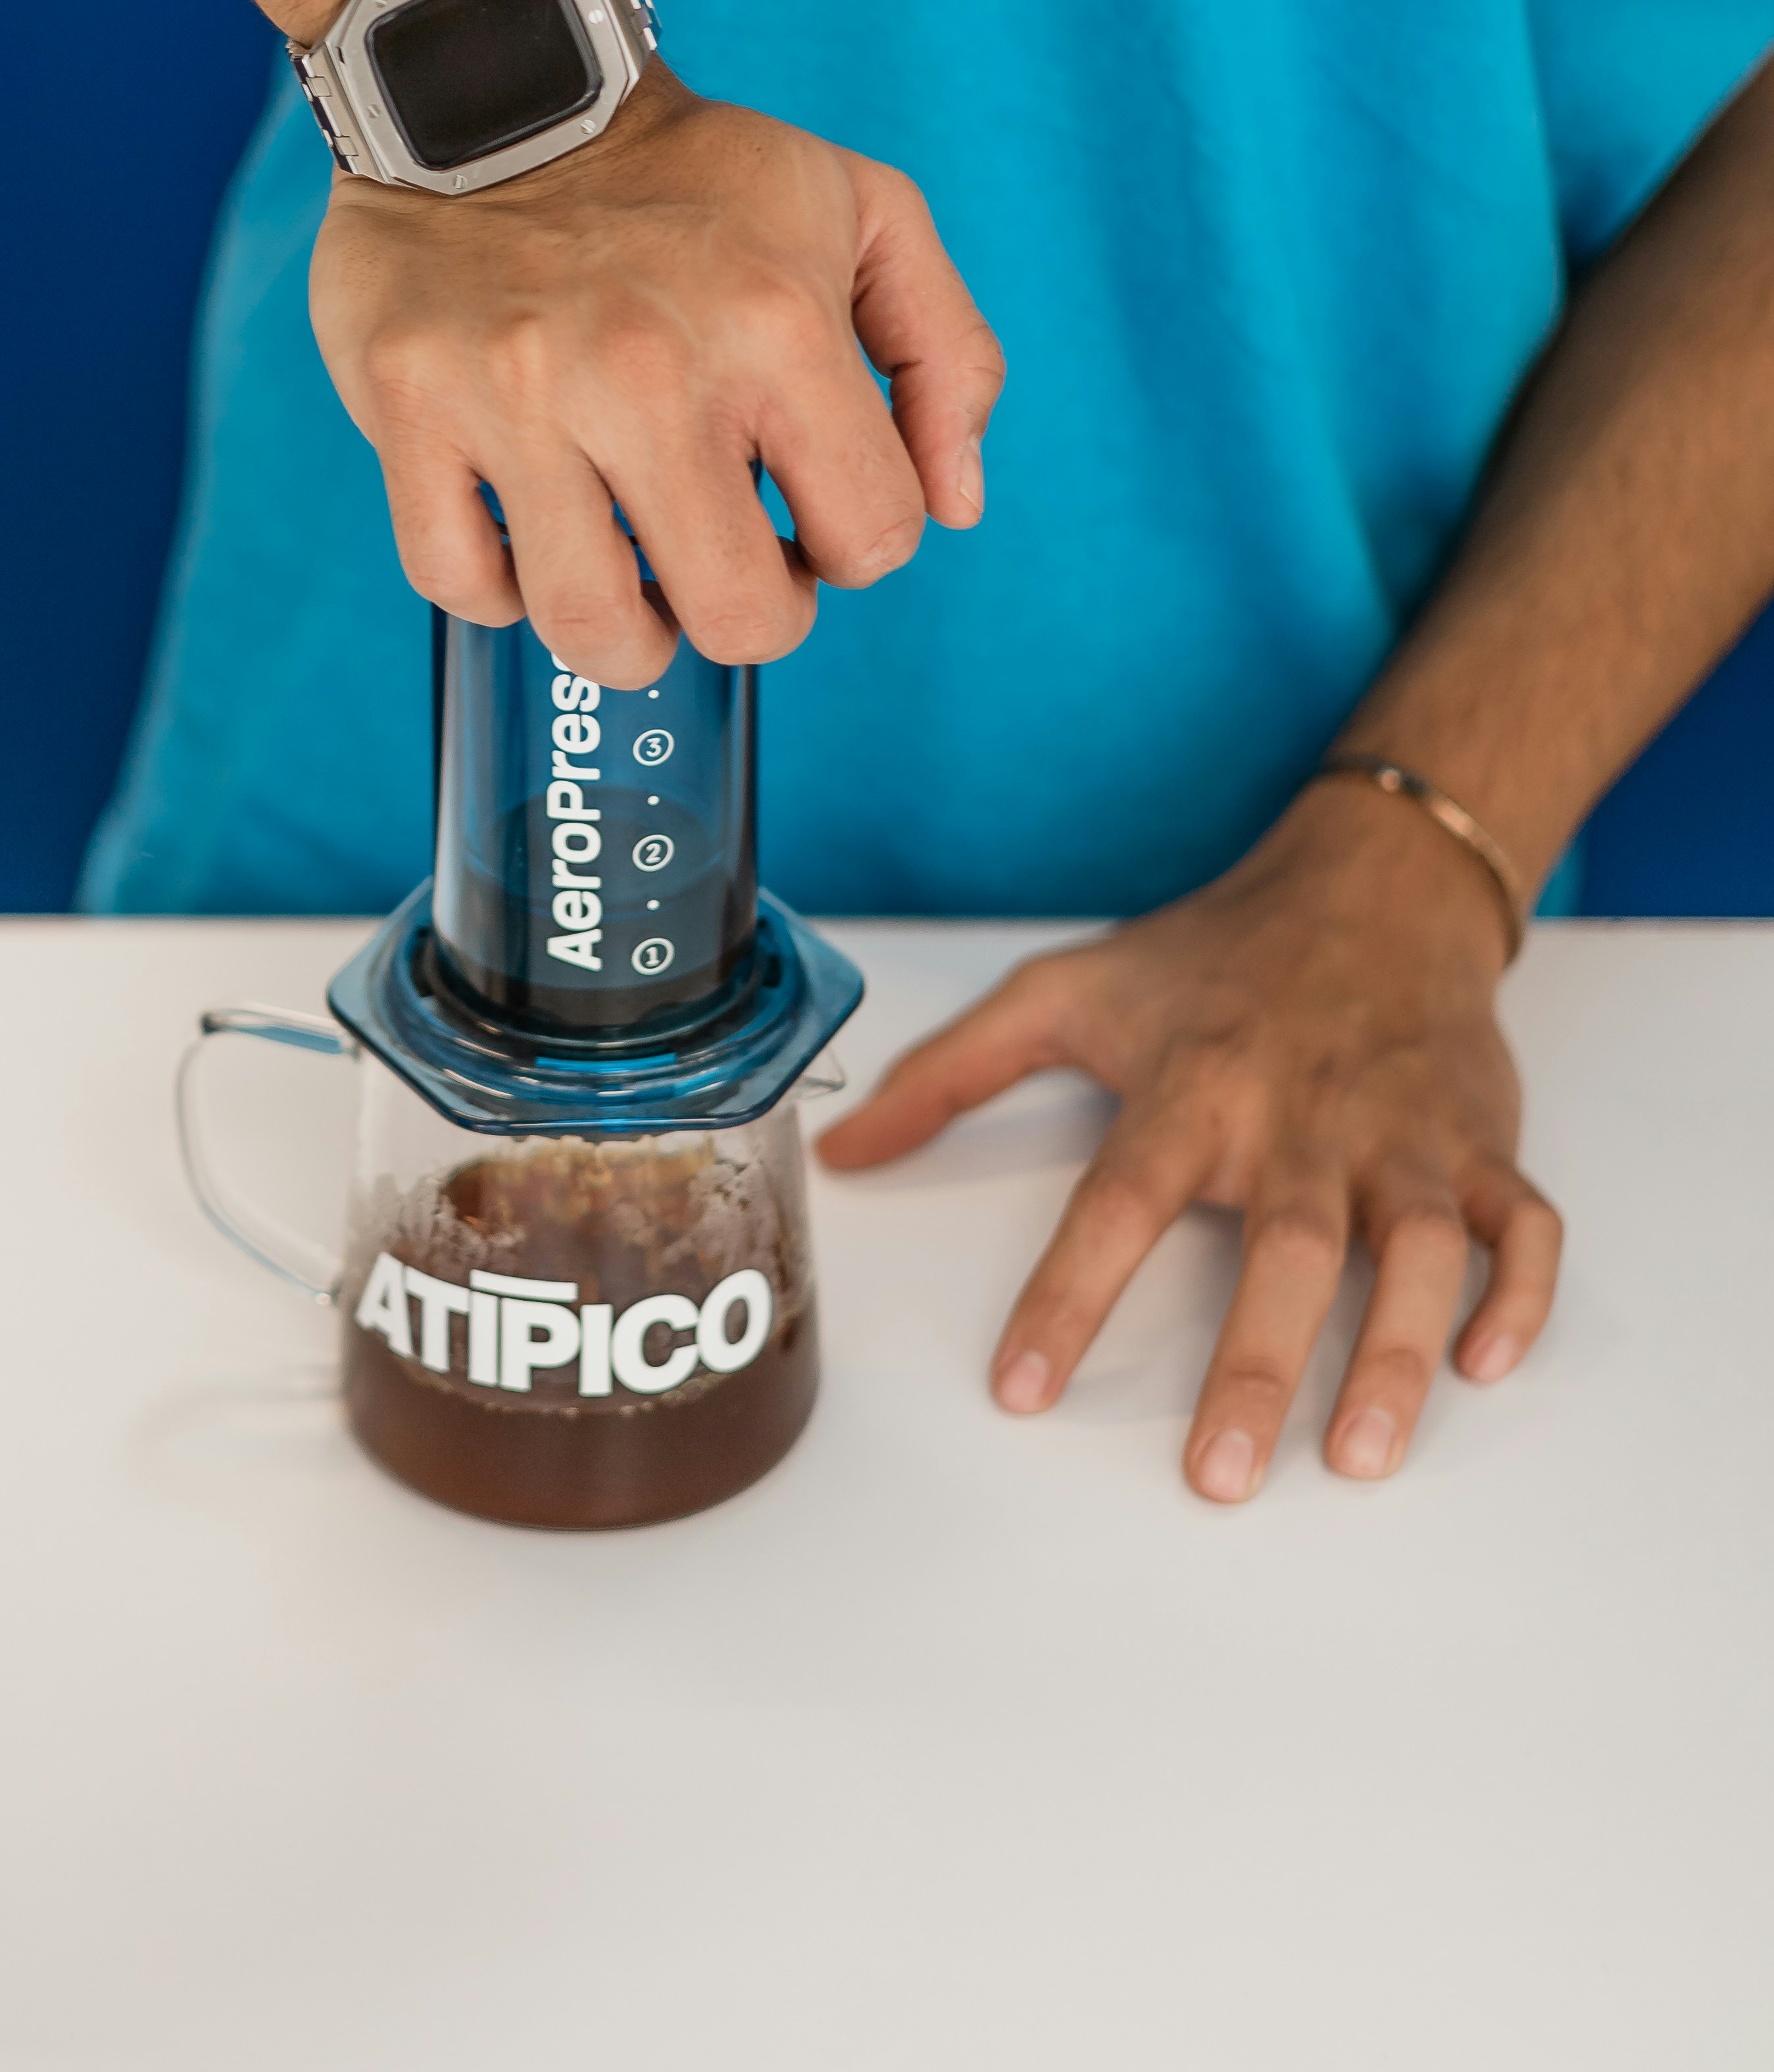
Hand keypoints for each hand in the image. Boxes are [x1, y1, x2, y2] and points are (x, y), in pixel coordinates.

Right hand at [309, 68, 1004, 686]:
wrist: (500, 81)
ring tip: (628, 580)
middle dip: (745, 611)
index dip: (849, 547)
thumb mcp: (864, 211)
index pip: (871, 537)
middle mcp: (648, 369)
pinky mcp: (410, 402)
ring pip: (588, 625)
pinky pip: (456, 580)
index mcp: (777, 324)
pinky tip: (525, 537)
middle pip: (735, 615)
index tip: (805, 514)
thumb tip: (955, 506)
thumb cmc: (690, 171)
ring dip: (625, 636)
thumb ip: (948, 355)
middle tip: (719, 559)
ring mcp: (517, 393)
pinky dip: (495, 591)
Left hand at [815, 784, 1563, 1499]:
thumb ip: (948, 1077)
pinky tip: (1482, 1365)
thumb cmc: (1208, 956)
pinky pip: (1521, 1226)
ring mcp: (1402, 1133)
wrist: (1370, 884)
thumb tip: (841, 1151)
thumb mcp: (1061, 991)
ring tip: (1357, 1456)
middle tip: (1216, 1478)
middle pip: (1286, 1248)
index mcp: (1192, 1087)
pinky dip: (1516, 1296)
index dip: (1066, 1297)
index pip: (1118, 1202)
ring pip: (1416, 1250)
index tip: (1020, 1392)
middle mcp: (1300, 1116)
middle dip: (1256, 1365)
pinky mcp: (1481, 1142)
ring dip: (1393, 1355)